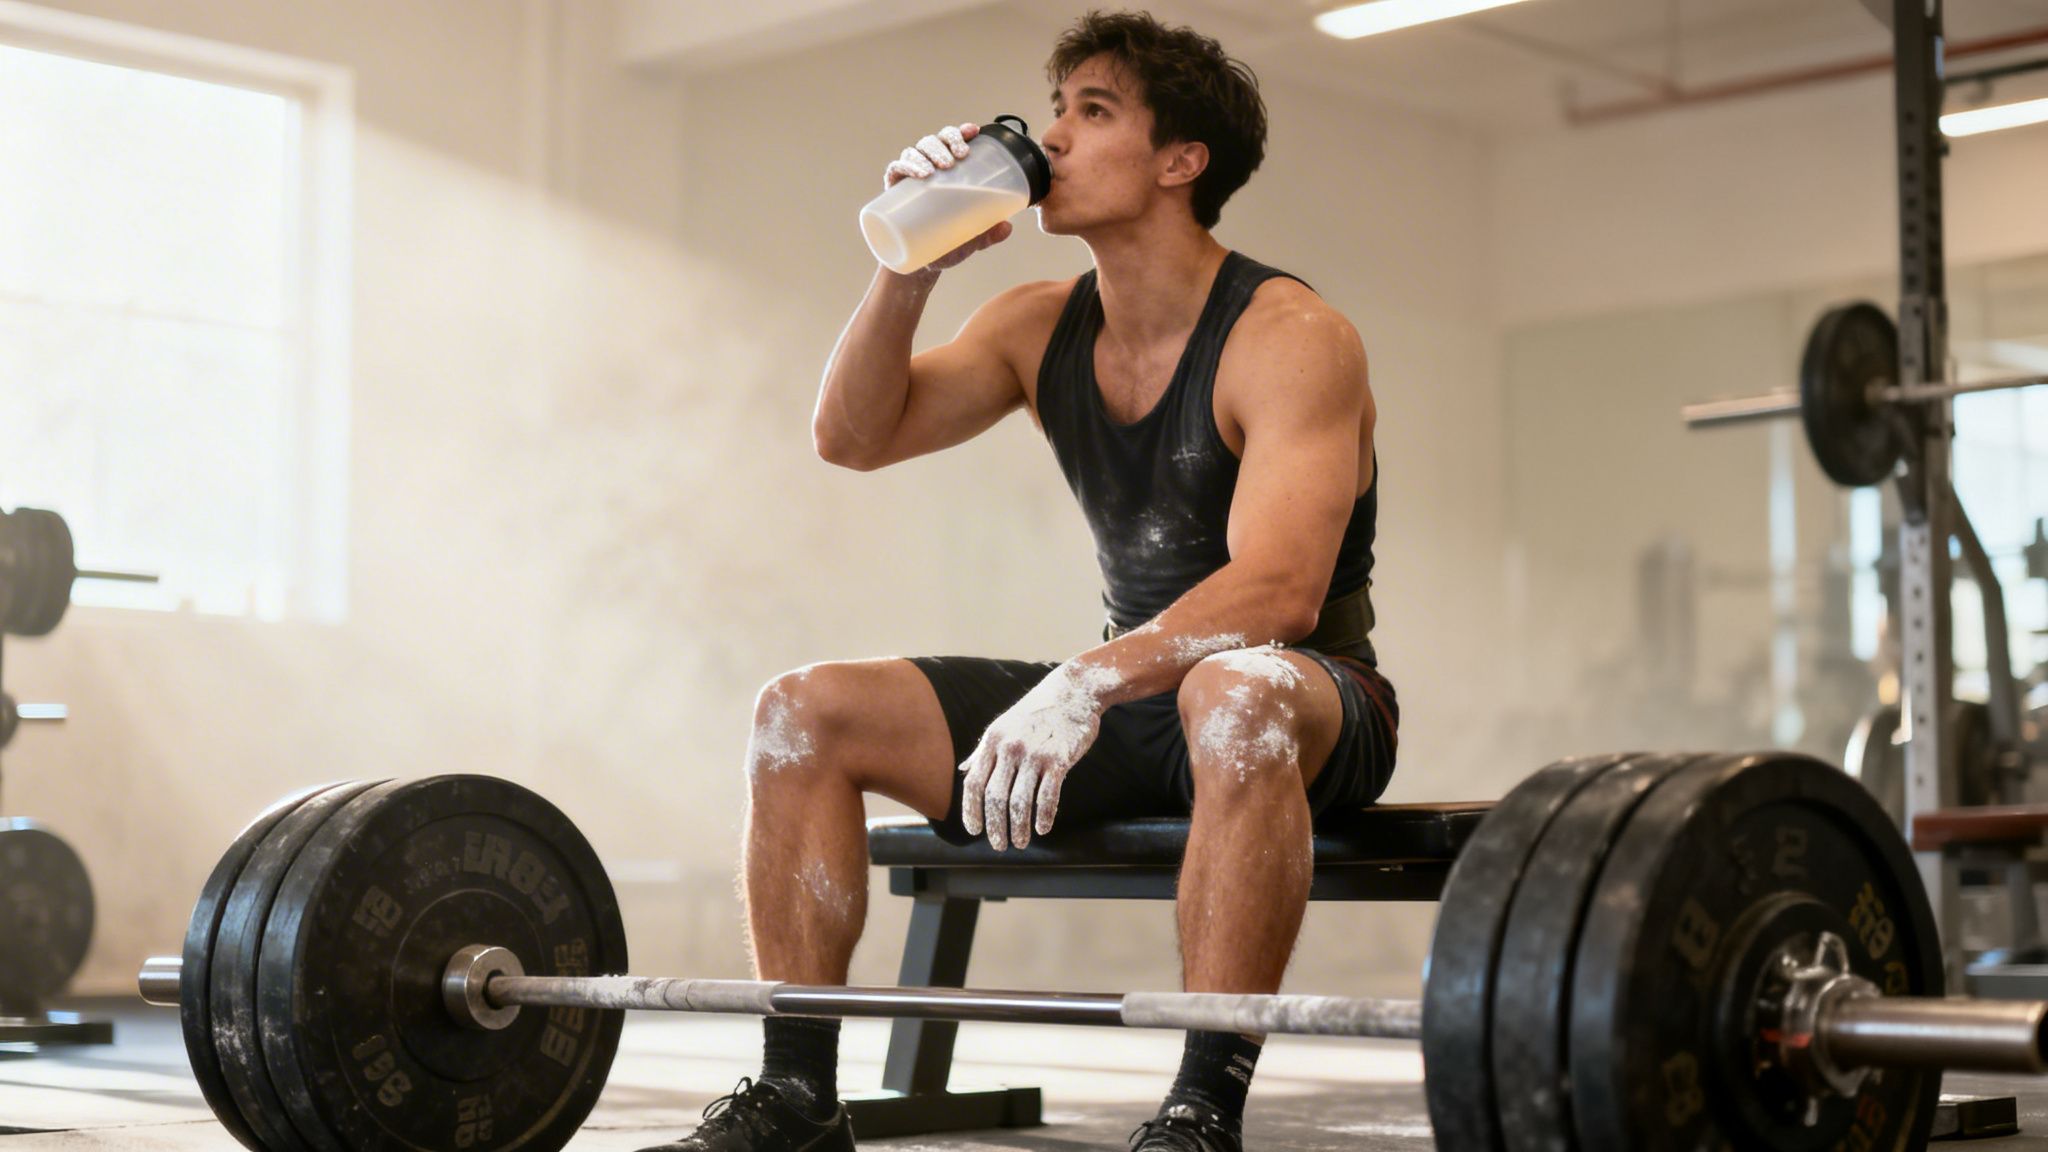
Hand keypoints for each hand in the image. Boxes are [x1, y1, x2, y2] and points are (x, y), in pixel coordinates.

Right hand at [880, 122, 1012, 272]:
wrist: (918, 262)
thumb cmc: (945, 244)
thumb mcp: (969, 240)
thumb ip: (987, 234)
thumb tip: (1007, 228)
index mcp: (946, 171)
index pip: (951, 142)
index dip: (960, 132)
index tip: (972, 132)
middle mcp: (927, 167)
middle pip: (934, 141)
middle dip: (946, 142)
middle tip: (957, 158)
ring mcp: (909, 177)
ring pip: (916, 150)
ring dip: (928, 153)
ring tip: (938, 168)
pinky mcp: (893, 189)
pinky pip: (896, 168)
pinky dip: (906, 166)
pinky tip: (919, 173)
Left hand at [960, 663, 1111, 850]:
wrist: (1073, 691)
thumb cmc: (1036, 712)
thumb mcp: (1003, 726)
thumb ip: (983, 751)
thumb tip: (963, 771)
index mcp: (992, 741)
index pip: (974, 783)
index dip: (971, 810)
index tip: (974, 831)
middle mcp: (1010, 748)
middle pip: (995, 797)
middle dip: (995, 826)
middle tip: (999, 845)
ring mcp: (1034, 753)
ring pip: (1020, 801)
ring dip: (1019, 828)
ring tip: (1021, 842)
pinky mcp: (1059, 759)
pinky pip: (1048, 795)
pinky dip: (1044, 816)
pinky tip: (1042, 828)